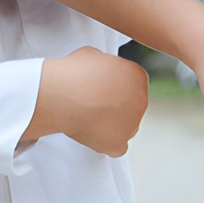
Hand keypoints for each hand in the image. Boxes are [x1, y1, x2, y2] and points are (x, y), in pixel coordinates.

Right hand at [27, 47, 152, 157]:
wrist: (62, 95)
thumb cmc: (74, 73)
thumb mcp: (94, 56)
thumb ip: (106, 65)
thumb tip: (102, 71)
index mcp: (137, 76)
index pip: (133, 84)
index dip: (116, 87)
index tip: (101, 89)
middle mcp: (141, 100)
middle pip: (132, 106)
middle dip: (115, 106)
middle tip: (94, 104)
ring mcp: (132, 124)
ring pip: (125, 127)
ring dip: (111, 124)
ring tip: (89, 117)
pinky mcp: (119, 143)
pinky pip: (116, 147)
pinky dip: (105, 143)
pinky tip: (92, 134)